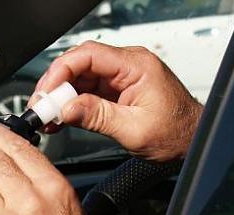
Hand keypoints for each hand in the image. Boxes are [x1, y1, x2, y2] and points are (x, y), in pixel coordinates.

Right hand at [32, 40, 203, 160]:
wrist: (192, 141)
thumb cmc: (176, 133)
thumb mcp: (134, 130)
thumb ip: (98, 117)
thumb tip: (67, 109)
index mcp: (136, 66)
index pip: (89, 55)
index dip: (61, 71)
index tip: (47, 92)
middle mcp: (128, 66)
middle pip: (80, 64)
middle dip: (56, 84)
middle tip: (41, 107)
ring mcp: (121, 77)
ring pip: (80, 77)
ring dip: (61, 96)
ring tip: (47, 116)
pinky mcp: (116, 90)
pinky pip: (87, 90)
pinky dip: (71, 103)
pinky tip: (60, 117)